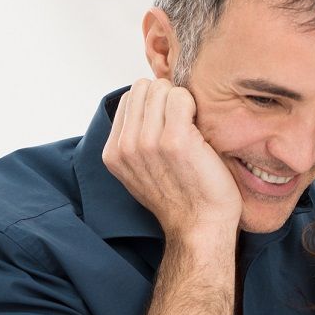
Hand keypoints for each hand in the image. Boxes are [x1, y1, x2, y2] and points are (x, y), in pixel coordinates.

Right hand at [102, 78, 240, 244]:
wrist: (201, 226)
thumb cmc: (181, 198)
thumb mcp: (141, 171)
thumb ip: (134, 141)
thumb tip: (145, 106)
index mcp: (113, 153)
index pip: (130, 98)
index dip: (154, 104)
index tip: (169, 124)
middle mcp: (125, 146)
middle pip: (144, 88)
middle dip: (166, 98)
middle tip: (183, 123)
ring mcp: (148, 142)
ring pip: (161, 89)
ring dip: (181, 102)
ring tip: (191, 128)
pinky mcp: (175, 140)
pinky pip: (181, 96)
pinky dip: (194, 105)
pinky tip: (200, 129)